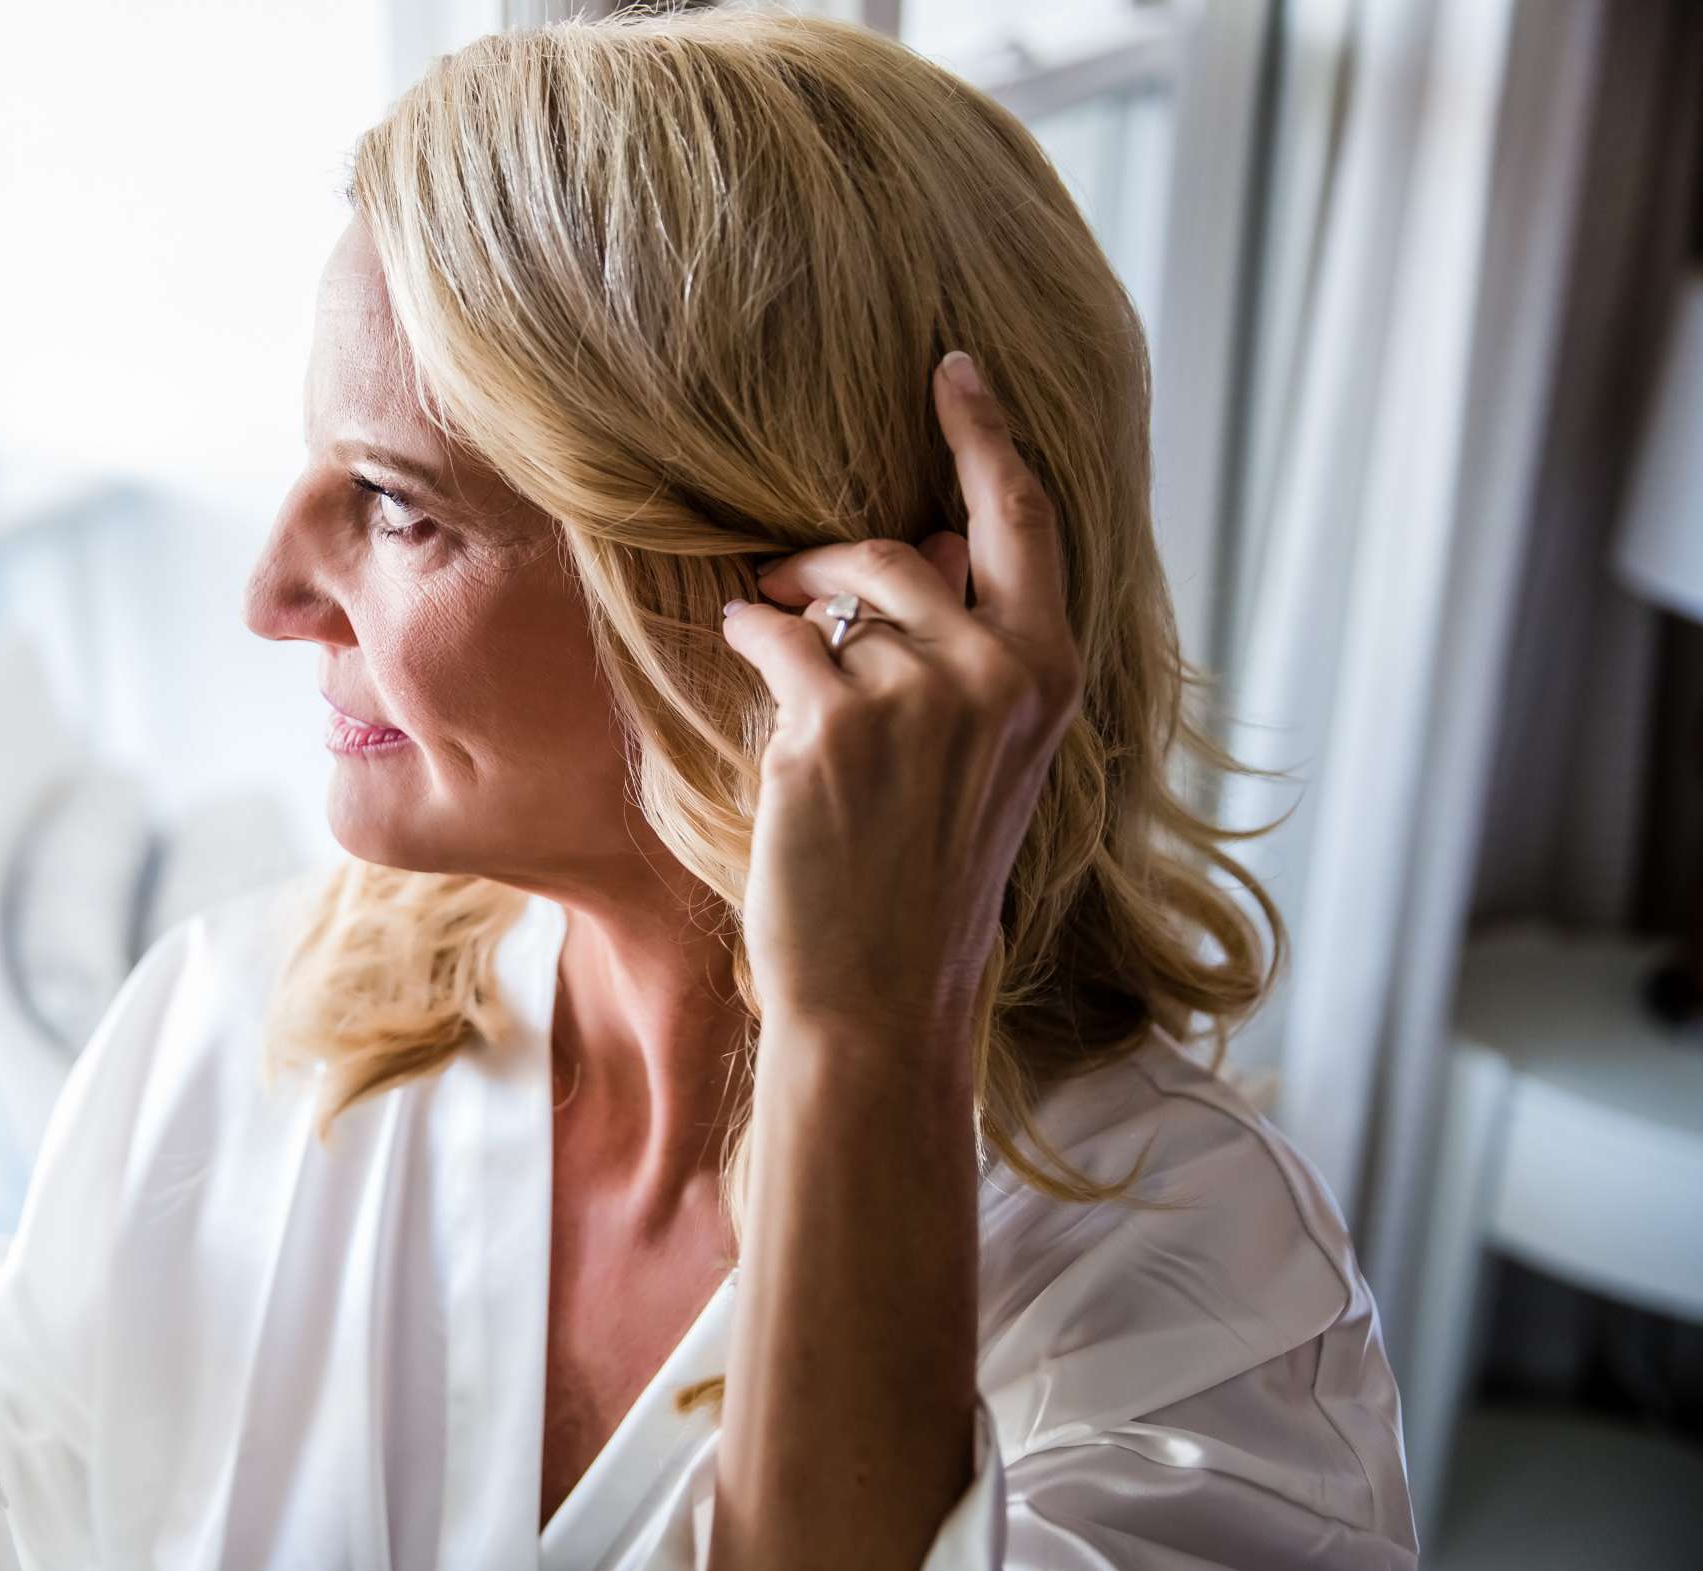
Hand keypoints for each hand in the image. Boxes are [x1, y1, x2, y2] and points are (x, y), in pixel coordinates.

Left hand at [719, 351, 1082, 1044]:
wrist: (884, 987)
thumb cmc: (927, 869)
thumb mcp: (987, 751)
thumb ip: (969, 647)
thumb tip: (918, 543)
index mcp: (1049, 672)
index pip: (1022, 519)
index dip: (983, 432)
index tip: (951, 364)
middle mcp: (997, 670)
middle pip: (903, 545)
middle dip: (832, 554)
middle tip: (789, 578)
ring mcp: (917, 695)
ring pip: (833, 596)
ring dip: (786, 605)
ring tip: (765, 636)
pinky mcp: (830, 724)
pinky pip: (772, 635)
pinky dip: (748, 634)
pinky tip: (740, 648)